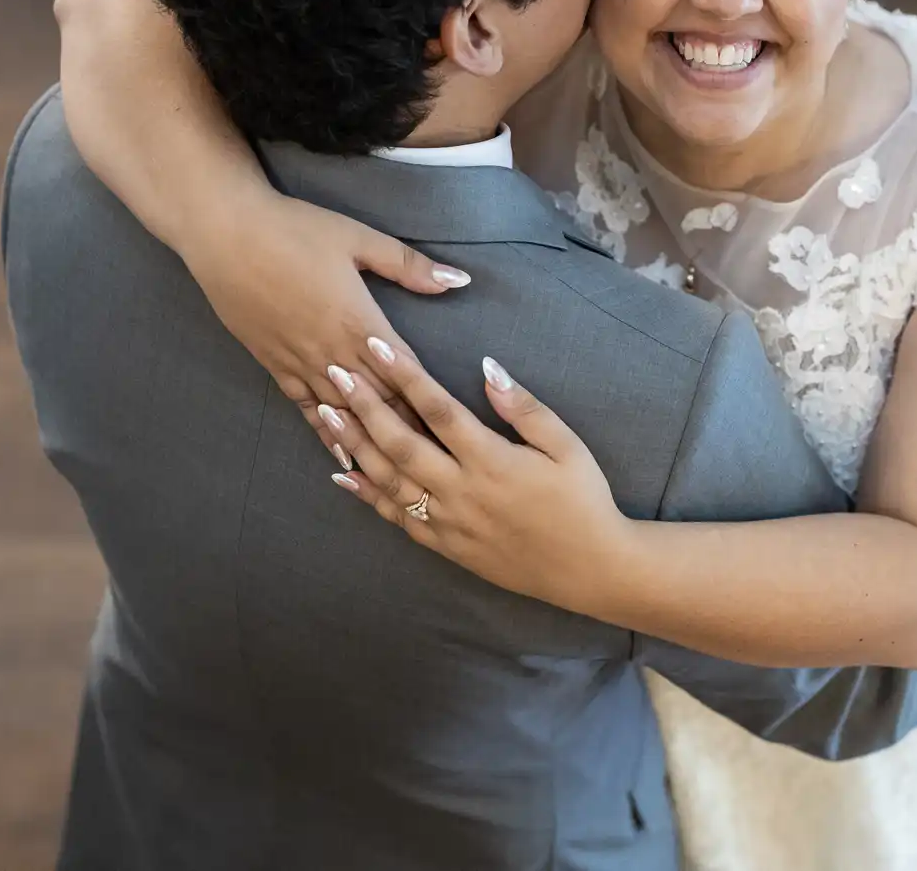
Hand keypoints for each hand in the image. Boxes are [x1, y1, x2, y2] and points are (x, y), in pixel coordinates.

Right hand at [178, 189, 470, 465]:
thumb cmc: (296, 229)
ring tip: (400, 478)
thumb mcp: (360, 239)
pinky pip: (307, 409)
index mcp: (361, 323)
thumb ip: (410, 266)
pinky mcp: (274, 365)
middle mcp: (333, 352)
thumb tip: (460, 279)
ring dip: (371, 444)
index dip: (432, 407)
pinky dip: (327, 436)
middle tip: (439, 469)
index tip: (458, 436)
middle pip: (380, 404)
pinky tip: (342, 459)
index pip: (406, 376)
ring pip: (344, 415)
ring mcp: (301, 362)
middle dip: (409, 435)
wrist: (225, 233)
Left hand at [323, 340, 633, 616]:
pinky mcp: (446, 546)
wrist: (590, 569)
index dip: (404, 375)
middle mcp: (462, 491)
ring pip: (389, 480)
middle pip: (400, 442)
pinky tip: (341, 474)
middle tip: (333, 372)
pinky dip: (366, 496)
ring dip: (355, 444)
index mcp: (492, 461)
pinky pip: (397, 518)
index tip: (375, 347)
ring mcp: (449, 522)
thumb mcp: (567, 446)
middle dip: (363, 405)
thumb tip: (488, 367)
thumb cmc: (583, 500)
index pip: (438, 409)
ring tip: (326, 412)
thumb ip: (524, 408)